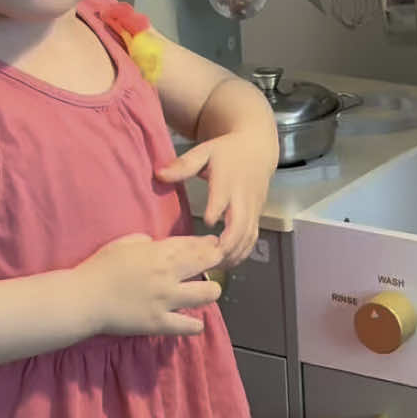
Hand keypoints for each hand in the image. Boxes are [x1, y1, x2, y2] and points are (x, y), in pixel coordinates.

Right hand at [79, 234, 222, 337]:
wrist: (84, 299)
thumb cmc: (99, 269)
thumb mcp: (121, 244)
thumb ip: (142, 241)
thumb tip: (154, 243)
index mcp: (157, 253)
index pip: (191, 245)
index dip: (207, 244)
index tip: (215, 244)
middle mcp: (167, 274)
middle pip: (204, 263)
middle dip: (216, 261)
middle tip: (219, 263)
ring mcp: (166, 299)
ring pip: (206, 294)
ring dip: (212, 291)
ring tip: (210, 292)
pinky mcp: (159, 322)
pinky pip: (188, 325)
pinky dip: (195, 325)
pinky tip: (196, 323)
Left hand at [156, 133, 274, 266]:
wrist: (257, 150)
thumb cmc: (226, 152)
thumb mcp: (204, 152)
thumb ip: (183, 165)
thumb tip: (159, 174)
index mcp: (228, 181)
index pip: (223, 199)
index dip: (216, 211)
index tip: (207, 222)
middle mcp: (243, 198)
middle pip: (240, 226)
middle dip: (226, 245)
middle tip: (207, 260)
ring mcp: (253, 209)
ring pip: (247, 237)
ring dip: (233, 254)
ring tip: (213, 267)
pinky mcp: (257, 216)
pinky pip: (252, 239)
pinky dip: (242, 254)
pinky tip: (227, 263)